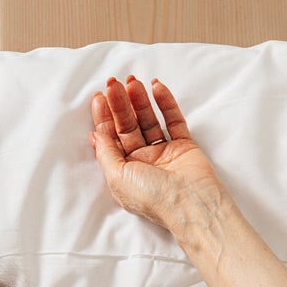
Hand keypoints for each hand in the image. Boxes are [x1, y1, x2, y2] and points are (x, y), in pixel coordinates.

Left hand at [89, 76, 227, 233]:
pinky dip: (165, 103)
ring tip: (133, 81)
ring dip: (140, 100)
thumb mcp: (117, 177)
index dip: (104, 117)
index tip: (99, 96)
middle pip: (128, 126)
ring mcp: (164, 153)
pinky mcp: (184, 146)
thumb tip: (94, 134)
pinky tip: (156, 87)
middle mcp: (142, 162)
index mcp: (124, 172)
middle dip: (120, 104)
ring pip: (149, 120)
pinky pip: (173, 120)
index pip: (110, 139)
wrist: (192, 204)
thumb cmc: (153, 198)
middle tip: (115, 83)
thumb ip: (105, 153)